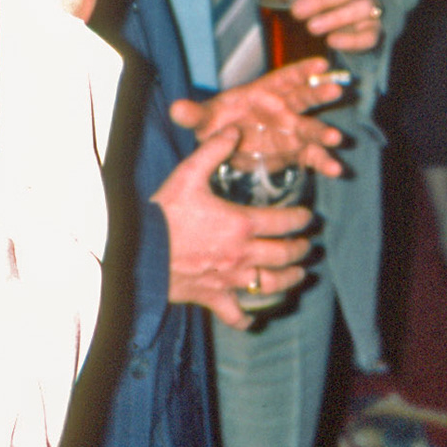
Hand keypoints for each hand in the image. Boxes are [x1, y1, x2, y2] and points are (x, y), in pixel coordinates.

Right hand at [152, 128, 314, 328]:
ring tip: (299, 275)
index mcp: (242, 224)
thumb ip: (214, 150)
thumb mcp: (189, 174)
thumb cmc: (164, 213)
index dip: (300, 219)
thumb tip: (234, 129)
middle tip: (307, 245)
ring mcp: (229, 279)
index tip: (307, 217)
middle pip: (284, 254)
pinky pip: (235, 314)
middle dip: (301, 249)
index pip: (284, 221)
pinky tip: (253, 317)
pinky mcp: (213, 297)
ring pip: (271, 285)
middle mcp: (243, 254)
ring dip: (289, 280)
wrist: (138, 251)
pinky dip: (246, 318)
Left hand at [168, 58, 347, 177]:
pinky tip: (334, 170)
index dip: (304, 69)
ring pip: (311, 128)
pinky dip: (323, 162)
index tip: (321, 65)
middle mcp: (284, 108)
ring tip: (335, 139)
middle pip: (305, 97)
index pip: (287, 77)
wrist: (224, 148)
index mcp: (265, 92)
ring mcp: (292, 130)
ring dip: (324, 132)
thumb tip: (175, 109)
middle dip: (319, 93)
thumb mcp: (204, 119)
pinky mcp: (294, 152)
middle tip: (334, 92)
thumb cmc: (219, 123)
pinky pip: (312, 156)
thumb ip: (193, 114)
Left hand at [282, 0, 383, 53]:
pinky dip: (351, 40)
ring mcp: (371, 6)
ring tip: (311, 27)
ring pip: (362, 9)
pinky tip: (332, 41)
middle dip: (322, 0)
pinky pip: (369, 35)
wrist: (347, 11)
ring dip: (336, 18)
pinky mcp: (372, 29)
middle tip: (297, 11)